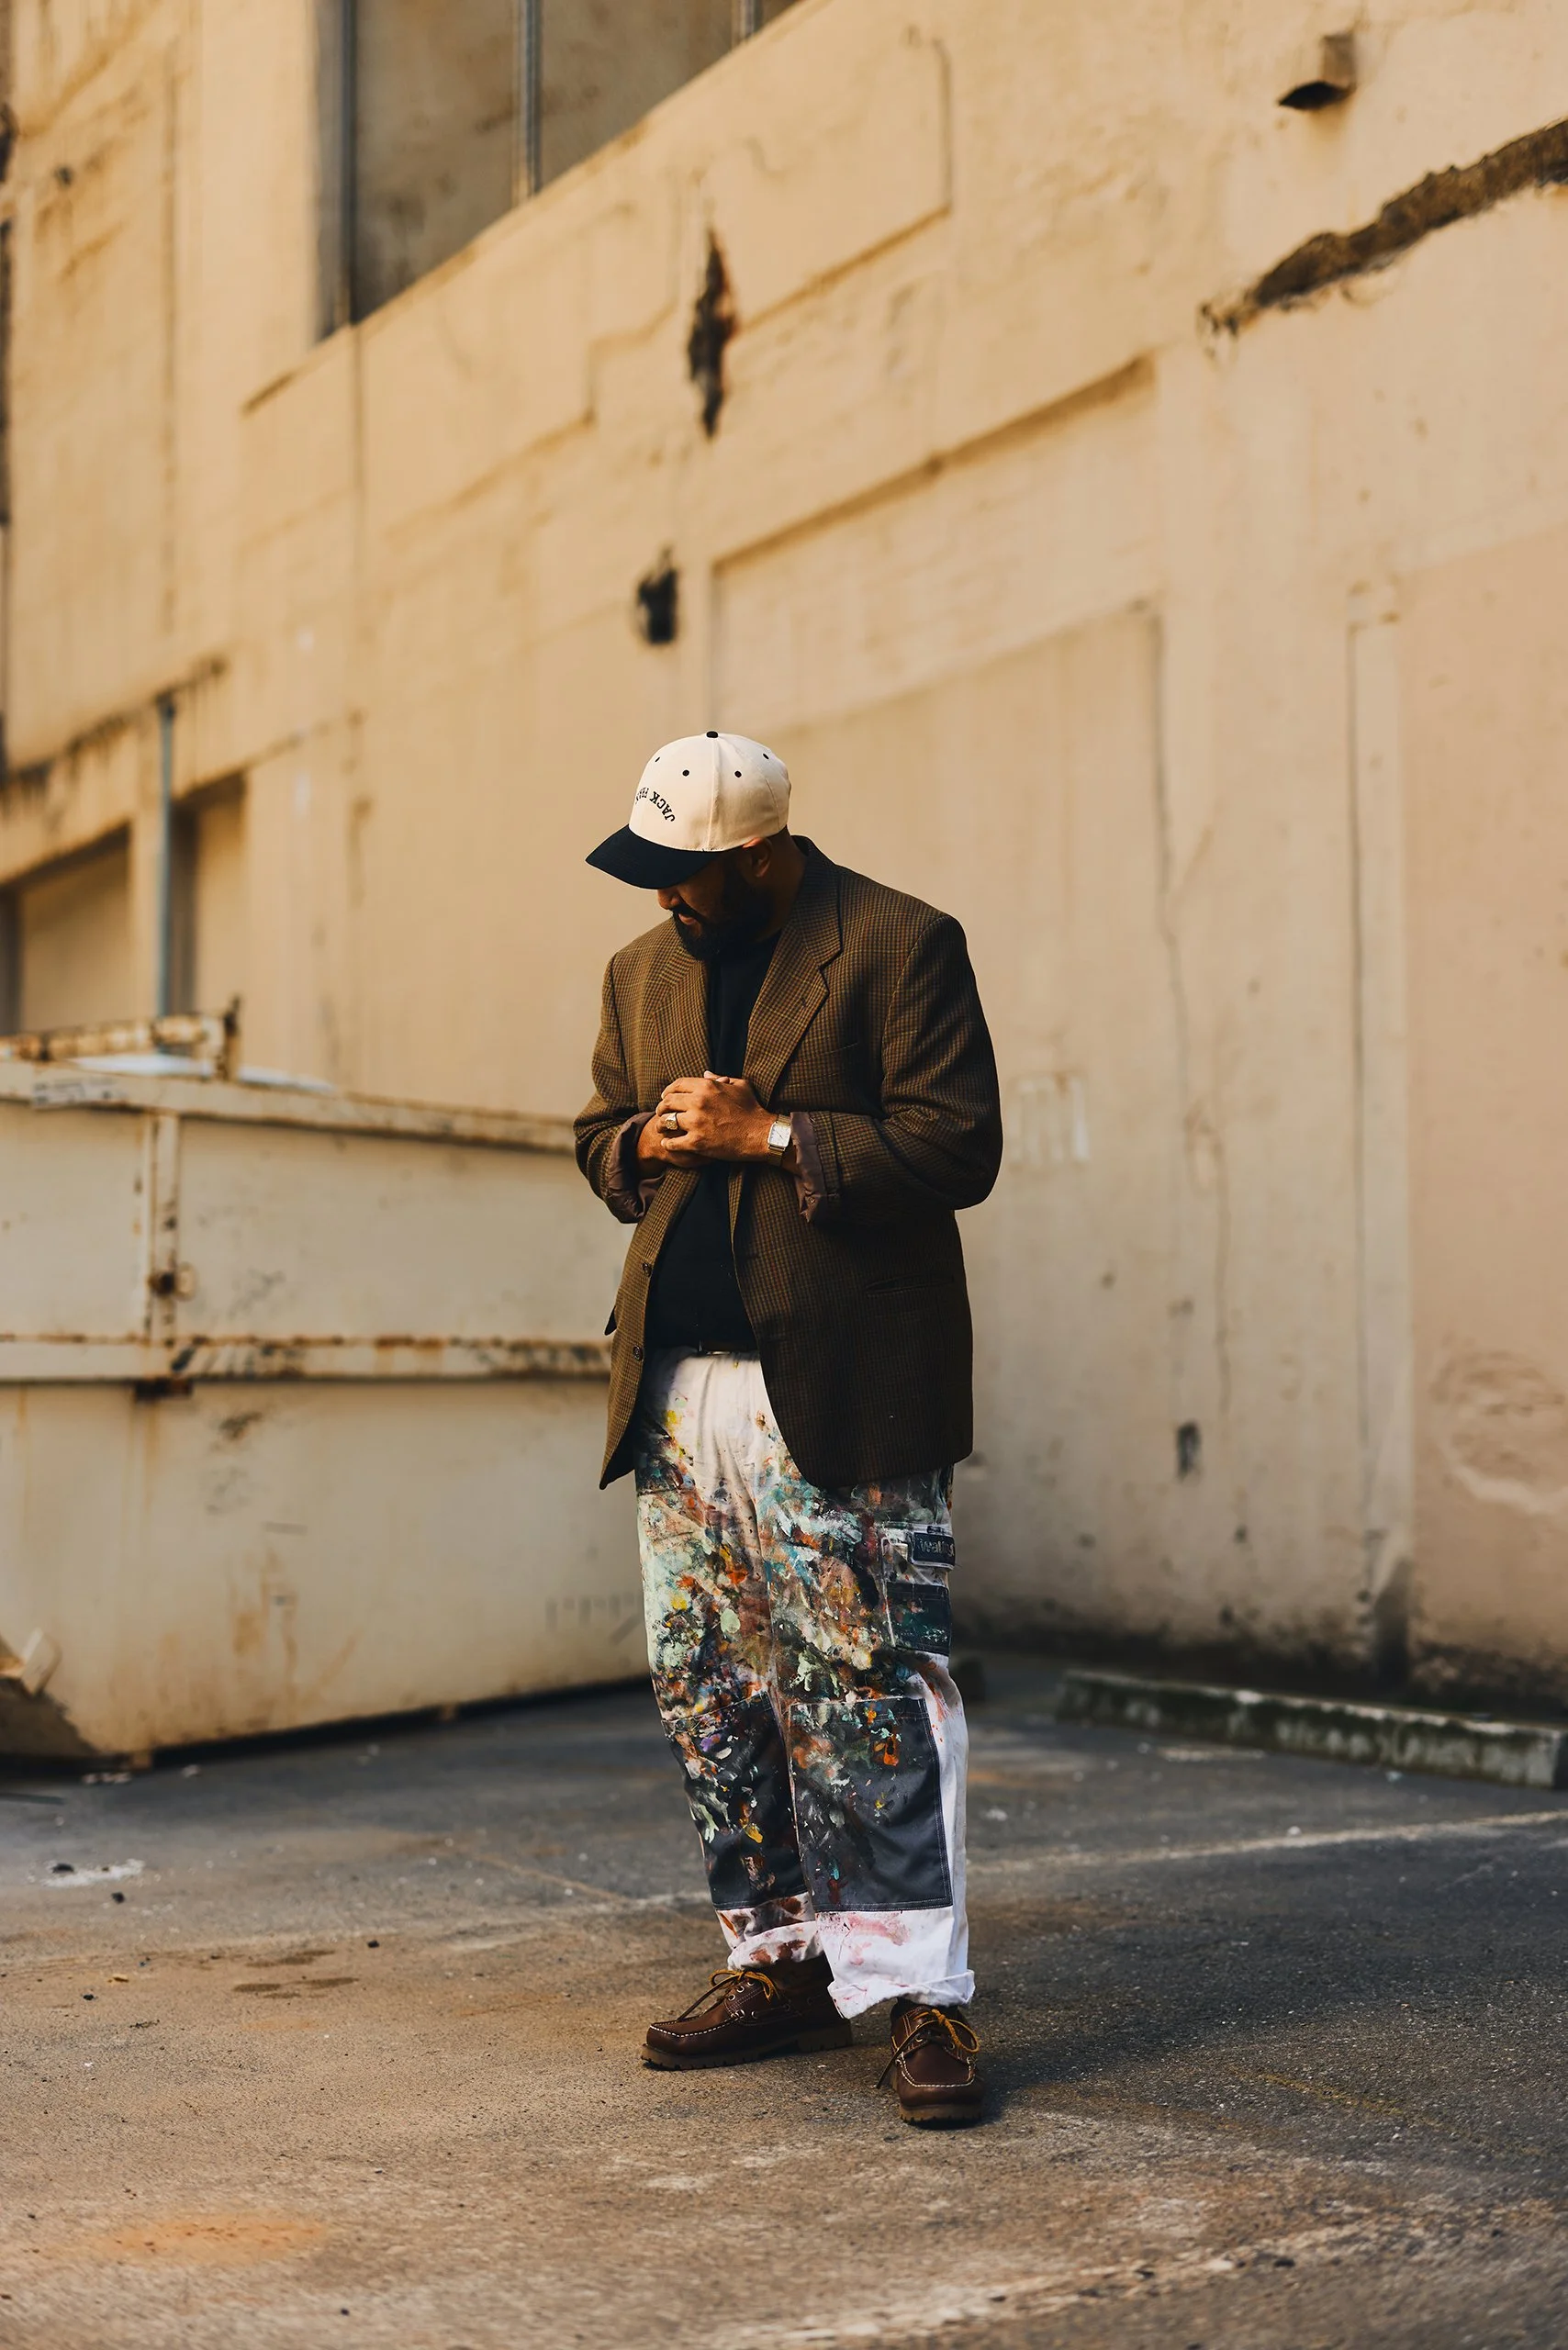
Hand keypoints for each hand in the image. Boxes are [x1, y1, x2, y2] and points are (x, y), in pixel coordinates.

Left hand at [645, 1074, 776, 1164]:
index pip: (677, 1085)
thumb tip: (706, 1074)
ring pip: (667, 1122)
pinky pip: (673, 1142)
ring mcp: (696, 1123)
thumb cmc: (753, 1109)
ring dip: (661, 1125)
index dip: (668, 1091)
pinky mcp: (697, 1142)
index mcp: (707, 1087)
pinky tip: (667, 1143)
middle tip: (661, 1113)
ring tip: (661, 1129)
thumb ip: (721, 1079)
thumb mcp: (740, 1086)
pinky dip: (668, 1143)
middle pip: (668, 1102)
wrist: (761, 1134)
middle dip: (662, 1108)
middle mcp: (698, 1102)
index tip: (665, 1097)